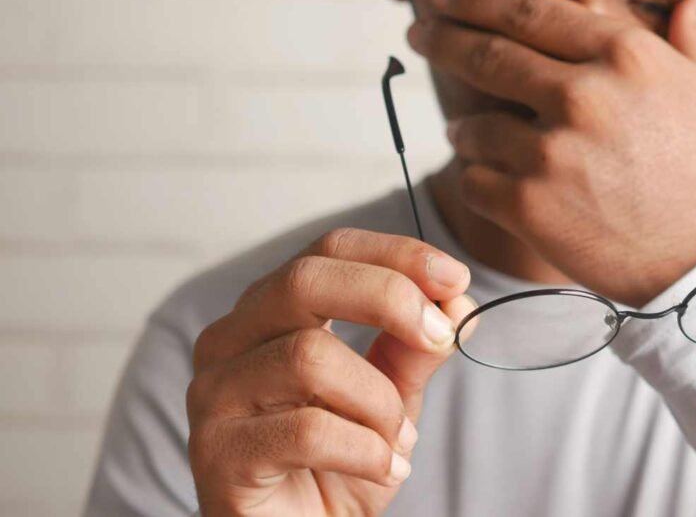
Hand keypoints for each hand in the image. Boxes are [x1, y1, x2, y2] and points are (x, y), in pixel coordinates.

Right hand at [186, 229, 473, 515]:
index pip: (328, 251)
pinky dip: (365, 451)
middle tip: (440, 337)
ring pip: (309, 357)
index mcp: (270, 313)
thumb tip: (456, 301)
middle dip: (389, 298)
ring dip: (379, 401)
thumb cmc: (337, 467)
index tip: (455, 277)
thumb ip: (413, 350)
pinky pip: (306, 430)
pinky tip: (381, 469)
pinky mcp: (216, 453)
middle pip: (305, 280)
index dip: (396, 254)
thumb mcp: (390, 399)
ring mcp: (214, 394)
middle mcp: (230, 341)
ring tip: (398, 440)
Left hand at [408, 0, 695, 305]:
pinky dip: (475, 181)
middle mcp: (582, 94)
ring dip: (465, 130)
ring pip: (473, 128)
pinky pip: (473, 182)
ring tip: (466, 134)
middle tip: (418, 33)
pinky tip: (487, 182)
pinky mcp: (529, 207)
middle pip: (488, 56)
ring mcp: (551, 152)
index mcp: (625, 55)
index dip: (478, 0)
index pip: (531, 12)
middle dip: (443, 40)